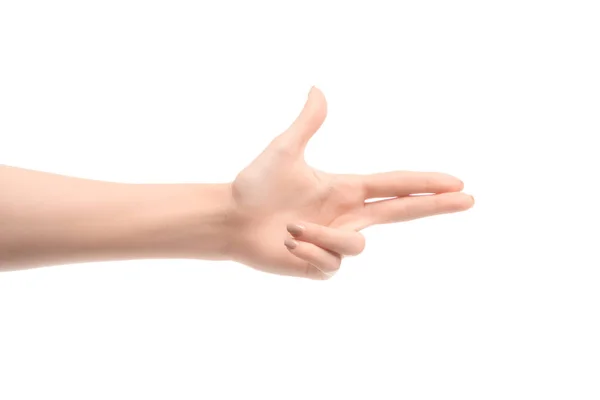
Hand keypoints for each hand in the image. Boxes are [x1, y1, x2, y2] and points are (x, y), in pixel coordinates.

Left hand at [229, 87, 472, 278]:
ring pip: (356, 244)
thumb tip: (317, 89)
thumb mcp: (284, 151)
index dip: (425, 184)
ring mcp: (337, 242)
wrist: (231, 220)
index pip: (395, 186)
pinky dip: (308, 251)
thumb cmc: (255, 186)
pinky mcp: (323, 265)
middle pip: (402, 213)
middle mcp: (348, 215)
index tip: (457, 183)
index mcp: (346, 189)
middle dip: (435, 205)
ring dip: (321, 234)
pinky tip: (287, 244)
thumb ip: (307, 124)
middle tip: (469, 199)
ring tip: (290, 228)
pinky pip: (331, 262)